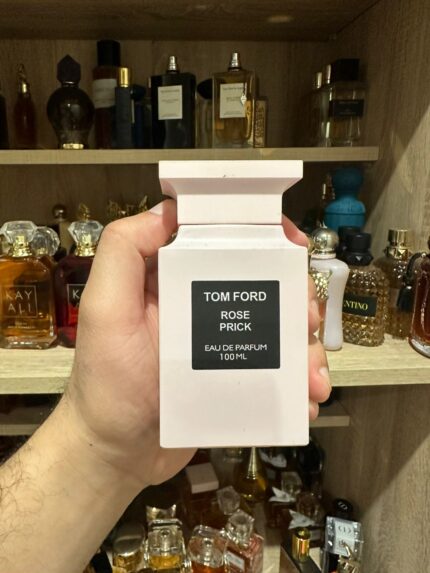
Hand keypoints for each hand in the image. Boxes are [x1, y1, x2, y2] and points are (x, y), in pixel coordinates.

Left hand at [65, 200, 329, 492]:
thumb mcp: (105, 309)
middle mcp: (201, 308)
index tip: (292, 243)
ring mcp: (221, 347)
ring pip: (277, 332)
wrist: (115, 454)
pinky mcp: (233, 382)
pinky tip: (307, 400)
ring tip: (315, 377)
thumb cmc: (107, 382)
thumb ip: (125, 252)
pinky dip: (298, 384)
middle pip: (263, 286)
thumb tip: (170, 211)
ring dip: (306, 348)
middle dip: (296, 298)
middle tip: (308, 320)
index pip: (222, 241)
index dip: (261, 234)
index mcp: (175, 282)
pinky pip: (275, 374)